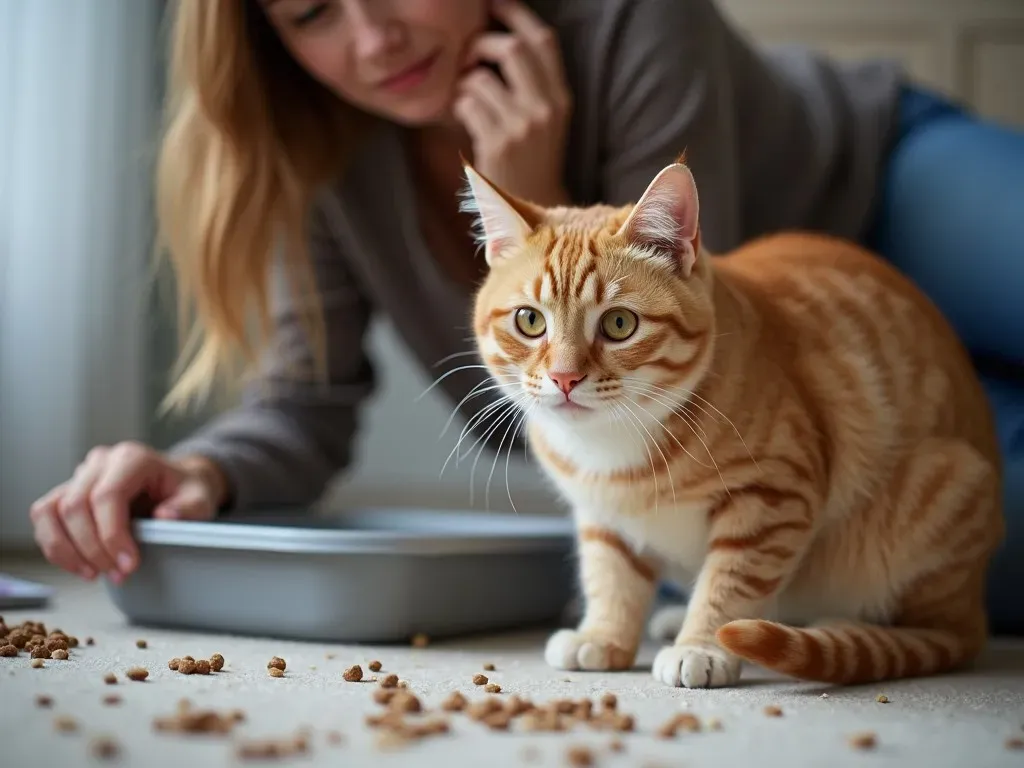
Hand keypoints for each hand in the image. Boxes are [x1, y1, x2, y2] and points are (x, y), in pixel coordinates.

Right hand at [29, 443, 226, 582]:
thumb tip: (165, 516)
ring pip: (51, 511)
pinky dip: (55, 546)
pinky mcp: (68, 491)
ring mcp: (81, 475)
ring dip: (66, 550)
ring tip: (93, 574)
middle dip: (93, 548)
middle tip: (117, 574)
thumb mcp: (200, 498)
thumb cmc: (186, 490)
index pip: (107, 496)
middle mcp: (101, 462)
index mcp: (133, 458)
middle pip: (76, 506)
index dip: (111, 535)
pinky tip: (79, 565)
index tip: (128, 564)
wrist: (176, 482)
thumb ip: (188, 508)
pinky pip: (45, 517)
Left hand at [453, 0, 572, 206]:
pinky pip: (466, 104)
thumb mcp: (545, 120)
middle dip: (482, 44)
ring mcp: (523, 127)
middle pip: (513, 48)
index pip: (543, 40)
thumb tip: (499, 39)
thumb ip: (532, 84)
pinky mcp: (498, 144)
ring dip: (464, 84)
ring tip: (468, 100)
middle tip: (468, 56)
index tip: (492, 3)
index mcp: (561, 98)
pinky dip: (459, 108)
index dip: (516, 14)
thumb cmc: (530, 160)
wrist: (531, 210)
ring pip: (481, 77)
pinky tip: (466, 122)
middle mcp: (546, 109)